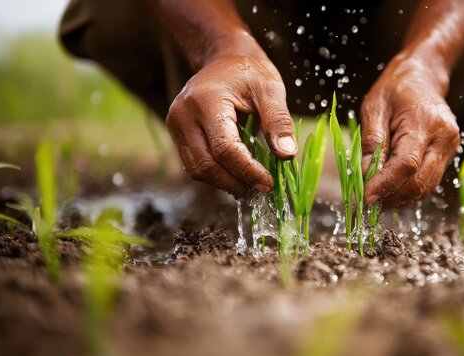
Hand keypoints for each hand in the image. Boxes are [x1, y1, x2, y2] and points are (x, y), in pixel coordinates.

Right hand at [166, 51, 296, 197]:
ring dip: (225, 183)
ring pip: (197, 169)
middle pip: (207, 165)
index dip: (248, 171)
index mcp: (206, 100)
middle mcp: (183, 114)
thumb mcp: (271, 90)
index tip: (269, 183)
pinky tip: (237, 175)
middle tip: (263, 189)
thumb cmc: (250, 72)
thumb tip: (287, 155)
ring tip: (251, 185)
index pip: (225, 149)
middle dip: (236, 182)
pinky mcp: (177, 133)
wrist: (224, 58)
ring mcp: (176, 125)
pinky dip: (216, 174)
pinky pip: (194, 164)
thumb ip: (279, 121)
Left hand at [362, 56, 459, 207]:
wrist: (423, 77)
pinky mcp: (447, 155)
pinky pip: (428, 182)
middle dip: (392, 197)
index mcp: (425, 123)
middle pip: (419, 182)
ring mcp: (449, 148)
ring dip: (399, 198)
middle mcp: (444, 138)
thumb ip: (372, 141)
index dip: (385, 185)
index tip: (365, 198)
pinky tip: (390, 190)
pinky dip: (408, 191)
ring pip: (425, 187)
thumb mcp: (375, 107)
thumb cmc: (396, 89)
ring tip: (376, 198)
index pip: (406, 165)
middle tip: (367, 202)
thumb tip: (365, 173)